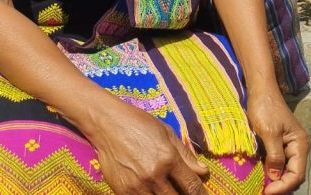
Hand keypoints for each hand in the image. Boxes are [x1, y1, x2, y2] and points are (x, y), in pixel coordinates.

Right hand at [85, 98, 207, 193]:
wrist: (106, 123)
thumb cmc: (138, 123)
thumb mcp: (166, 133)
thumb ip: (185, 155)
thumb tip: (203, 171)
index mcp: (168, 158)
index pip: (192, 187)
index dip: (201, 194)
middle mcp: (154, 175)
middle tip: (181, 190)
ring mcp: (137, 186)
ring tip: (165, 189)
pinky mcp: (123, 191)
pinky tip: (151, 190)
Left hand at [247, 92, 310, 193]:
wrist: (260, 90)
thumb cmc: (265, 107)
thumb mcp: (269, 132)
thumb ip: (274, 156)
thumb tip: (275, 177)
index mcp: (300, 144)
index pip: (296, 174)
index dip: (283, 186)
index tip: (267, 192)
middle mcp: (298, 147)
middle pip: (293, 174)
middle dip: (279, 185)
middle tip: (263, 191)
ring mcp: (289, 145)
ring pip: (285, 170)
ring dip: (275, 180)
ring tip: (262, 187)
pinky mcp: (280, 143)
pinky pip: (278, 162)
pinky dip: (271, 171)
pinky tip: (261, 176)